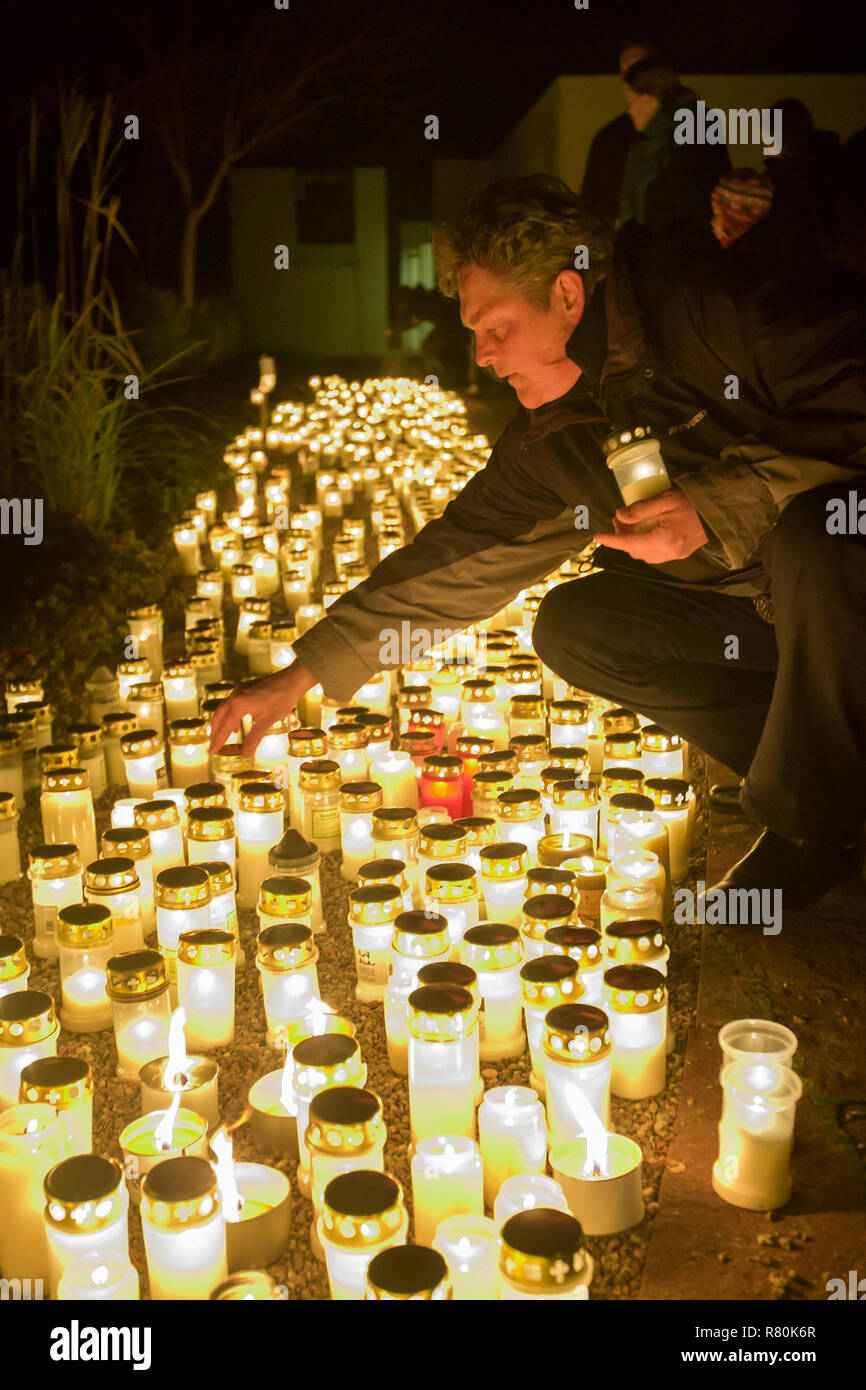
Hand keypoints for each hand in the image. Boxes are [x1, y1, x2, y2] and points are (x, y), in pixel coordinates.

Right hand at [208, 660, 316, 757]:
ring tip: (223, 736)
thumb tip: (246, 755)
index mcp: (238, 704)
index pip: (224, 727)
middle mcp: (235, 695)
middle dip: (215, 732)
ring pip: (224, 708)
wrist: (293, 680)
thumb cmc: (282, 698)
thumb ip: (254, 739)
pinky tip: (237, 722)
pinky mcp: (245, 688)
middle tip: (213, 745)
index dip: (218, 741)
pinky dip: (230, 715)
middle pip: (219, 716)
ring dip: (222, 723)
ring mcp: (240, 690)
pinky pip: (232, 703)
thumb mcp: (267, 721)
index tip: (212, 751)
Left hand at [593, 488, 707, 562]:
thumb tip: (620, 515)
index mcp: (664, 539)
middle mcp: (668, 552)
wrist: (720, 511)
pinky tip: (645, 531)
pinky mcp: (680, 553)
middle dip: (622, 538)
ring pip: (644, 555)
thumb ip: (641, 509)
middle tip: (619, 520)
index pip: (630, 543)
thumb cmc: (693, 502)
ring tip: (630, 524)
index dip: (612, 540)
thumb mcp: (665, 500)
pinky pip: (655, 554)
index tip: (597, 537)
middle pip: (635, 551)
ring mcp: (675, 555)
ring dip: (633, 543)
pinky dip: (644, 545)